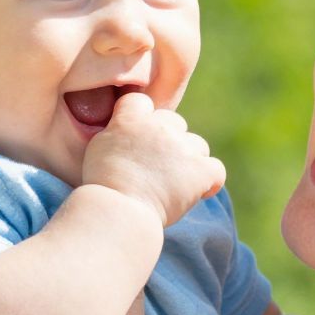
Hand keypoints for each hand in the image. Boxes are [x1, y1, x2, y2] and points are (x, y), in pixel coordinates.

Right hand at [81, 91, 225, 227]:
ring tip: (174, 185)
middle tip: (157, 168)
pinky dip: (210, 181)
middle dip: (169, 141)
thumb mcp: (98, 149)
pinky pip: (216, 169)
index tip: (140, 141)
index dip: (143, 120)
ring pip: (197, 145)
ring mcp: (182, 147)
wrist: (118, 211)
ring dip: (189, 161)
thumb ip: (117, 132)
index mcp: (131, 119)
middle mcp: (159, 127)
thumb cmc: (102, 188)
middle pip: (174, 122)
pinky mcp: (200, 169)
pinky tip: (199, 192)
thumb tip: (127, 132)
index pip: (141, 102)